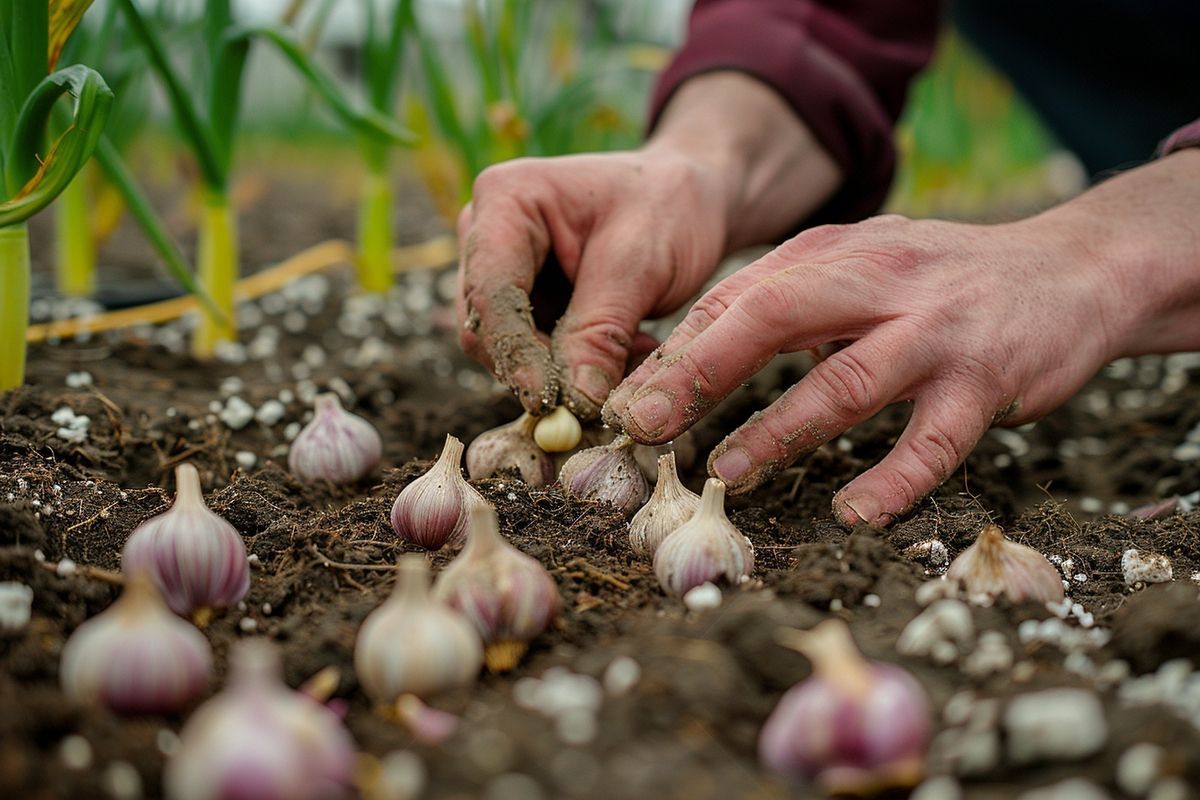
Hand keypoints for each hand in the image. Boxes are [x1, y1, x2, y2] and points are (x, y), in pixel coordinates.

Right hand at [456, 149, 728, 416]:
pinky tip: (627, 349)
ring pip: (507, 349)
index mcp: (506, 199)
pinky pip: (532, 354)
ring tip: (633, 352)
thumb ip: (601, 332)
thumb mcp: (640, 266)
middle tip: (603, 391)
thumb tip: (574, 402)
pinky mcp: (521, 302)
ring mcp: (499, 270)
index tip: (546, 401)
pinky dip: (576, 367)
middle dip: (539, 369)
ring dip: (564, 372)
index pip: (492, 291)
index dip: (514, 351)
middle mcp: (485, 233)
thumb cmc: (667, 208)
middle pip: (486, 326)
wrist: (687, 199)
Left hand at [603, 158, 1199, 525]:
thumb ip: (785, 302)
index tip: (625, 400)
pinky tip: (852, 514)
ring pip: (846, 383)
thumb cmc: (939, 281)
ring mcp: (934, 331)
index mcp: (834, 254)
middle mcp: (879, 282)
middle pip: (773, 318)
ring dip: (779, 430)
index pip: (737, 297)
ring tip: (727, 471)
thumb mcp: (858, 266)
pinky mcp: (987, 381)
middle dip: (700, 373)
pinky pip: (931, 442)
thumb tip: (690, 359)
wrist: (1070, 270)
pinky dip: (890, 481)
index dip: (676, 350)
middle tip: (644, 426)